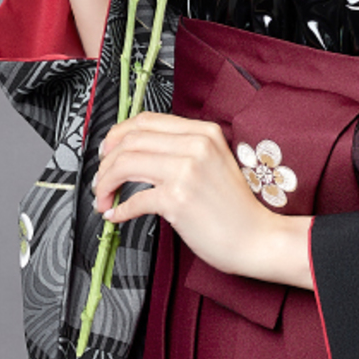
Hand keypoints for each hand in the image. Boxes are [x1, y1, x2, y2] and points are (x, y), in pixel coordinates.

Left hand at [92, 113, 314, 289]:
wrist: (257, 238)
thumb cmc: (235, 208)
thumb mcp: (214, 163)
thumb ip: (183, 150)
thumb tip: (135, 153)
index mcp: (204, 132)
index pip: (146, 120)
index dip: (118, 134)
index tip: (107, 150)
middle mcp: (196, 146)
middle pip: (130, 140)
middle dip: (106, 161)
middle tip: (100, 179)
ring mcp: (187, 171)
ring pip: (126, 164)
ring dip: (105, 183)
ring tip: (103, 197)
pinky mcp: (178, 199)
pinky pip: (134, 200)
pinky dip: (118, 209)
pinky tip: (116, 216)